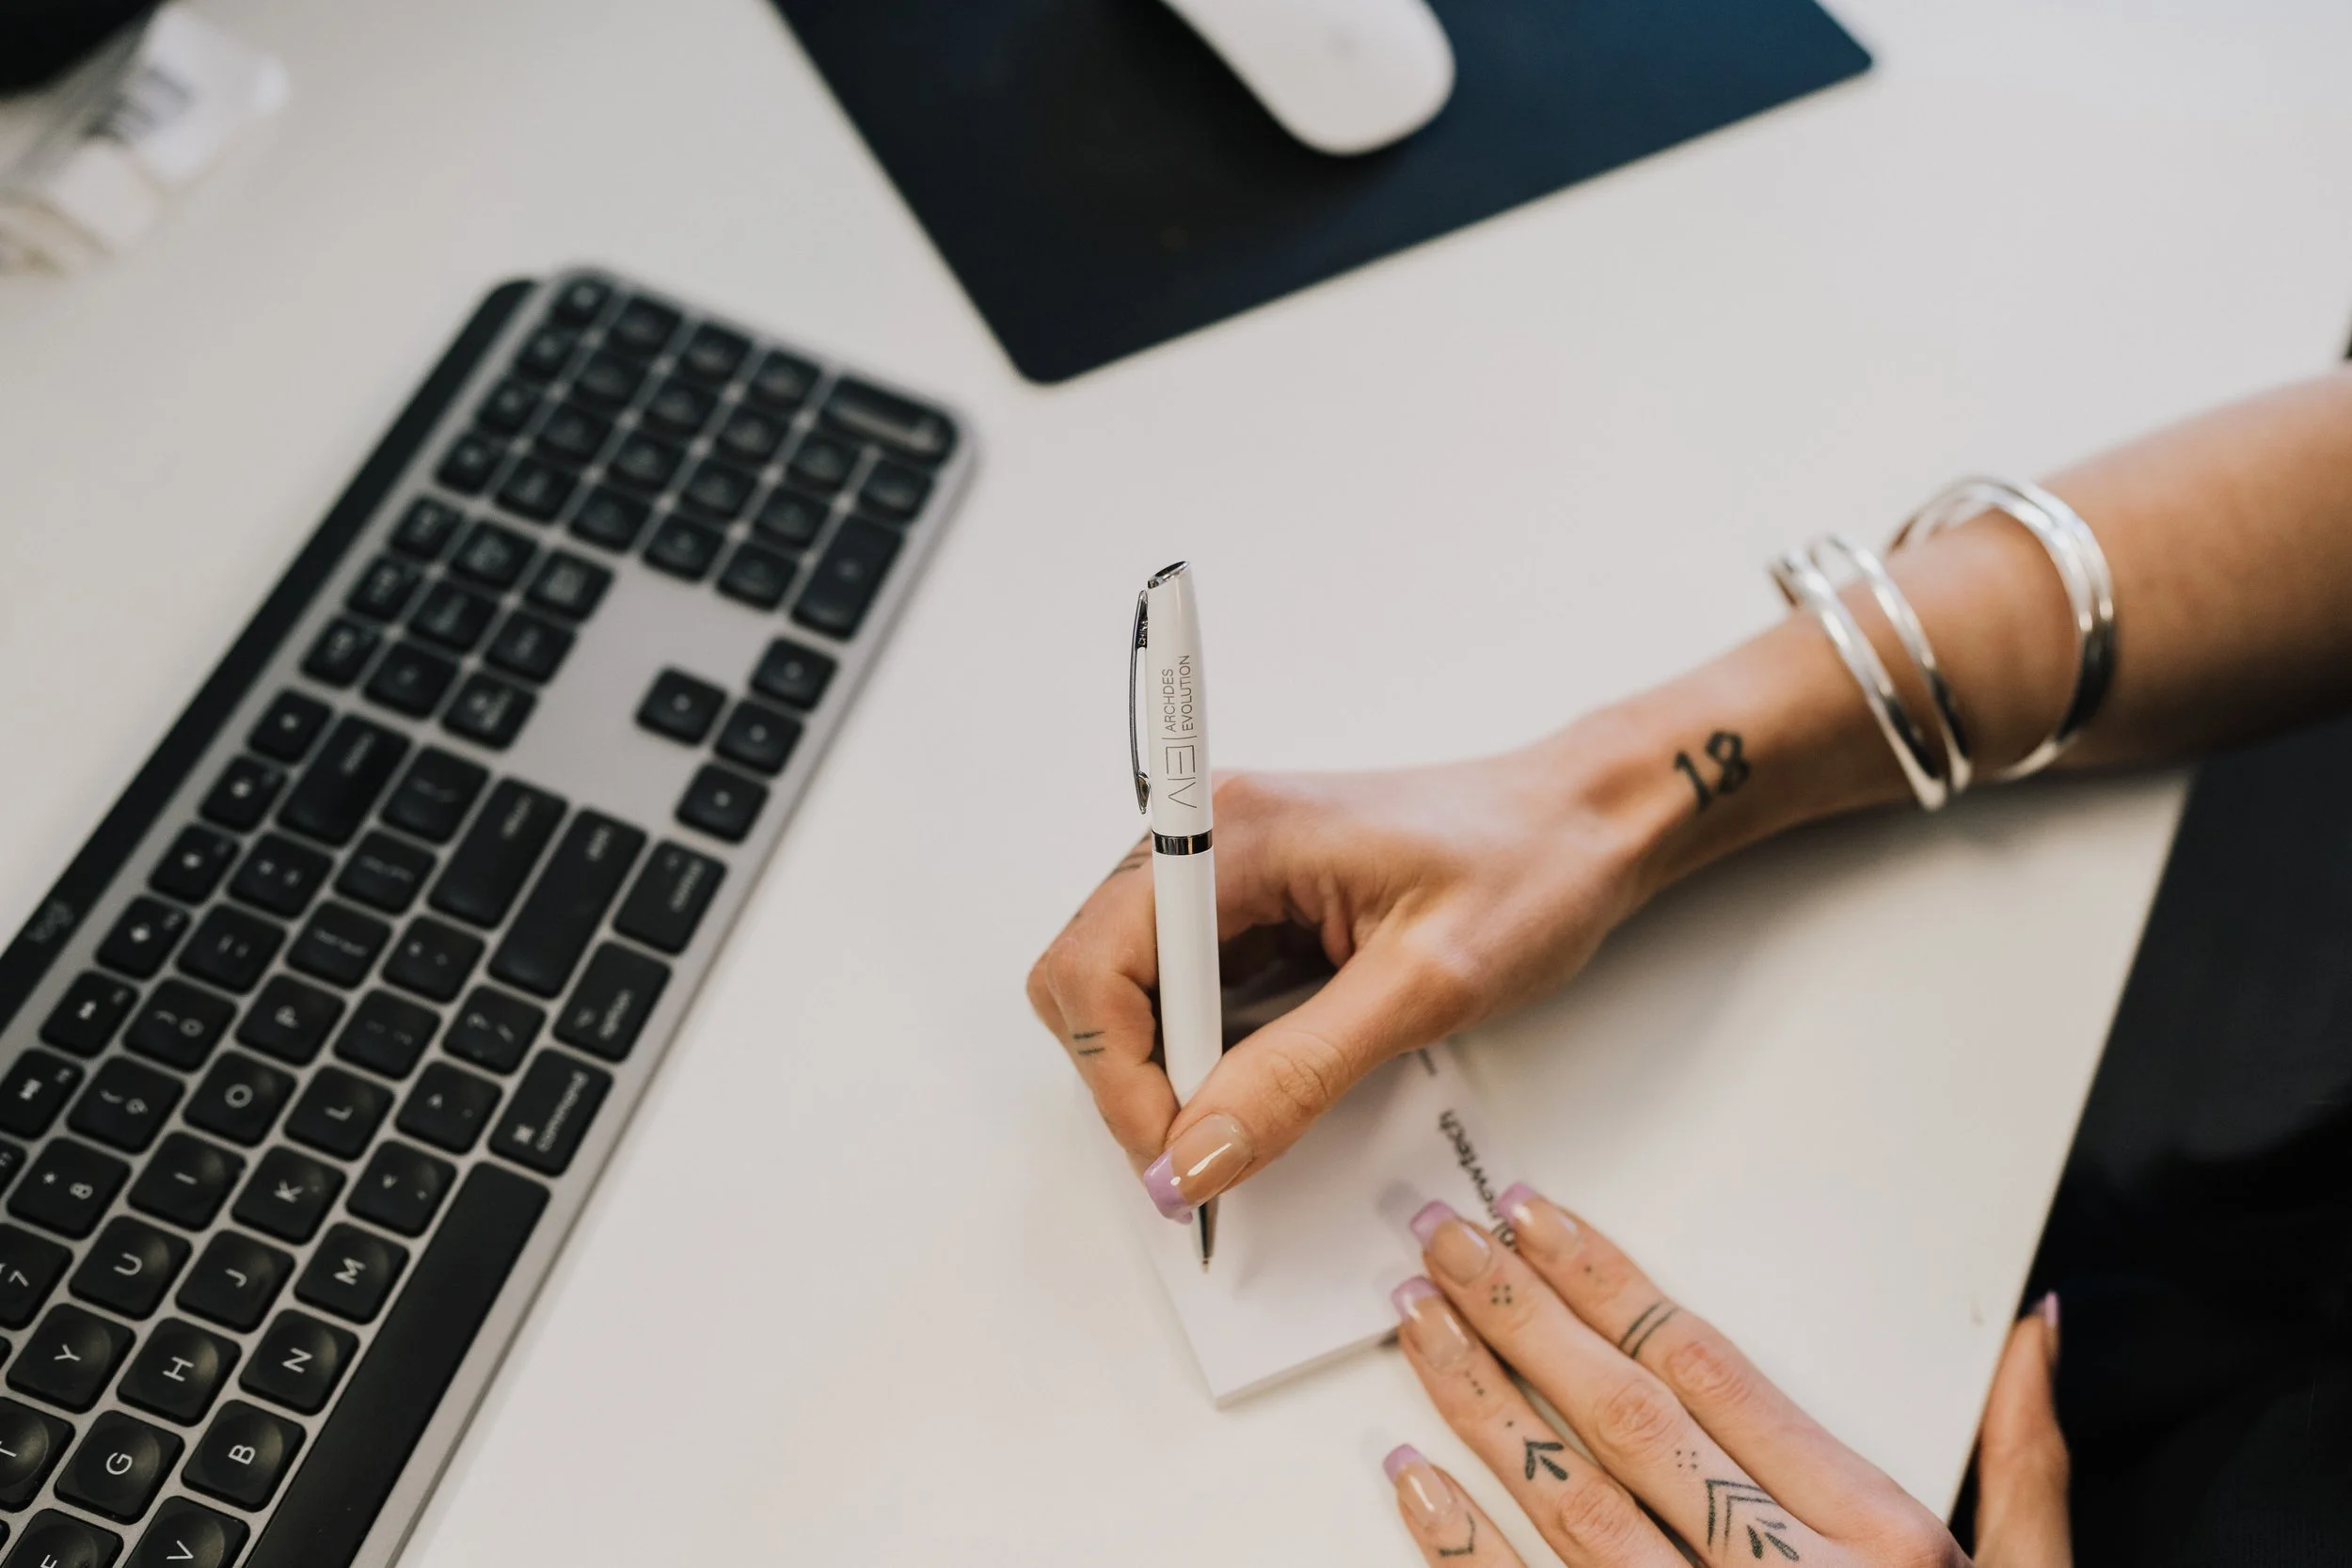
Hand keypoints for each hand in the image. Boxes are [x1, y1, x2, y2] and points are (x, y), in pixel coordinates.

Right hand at [1027, 736, 1674, 1210]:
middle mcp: (1206, 837)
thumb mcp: (1424, 987)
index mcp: (1234, 832)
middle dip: (1130, 1080)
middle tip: (1207, 1154)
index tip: (1179, 1158)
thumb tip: (1195, 1156)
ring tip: (1244, 1123)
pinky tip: (1261, 1083)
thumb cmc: (1529, 872)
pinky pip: (1183, 991)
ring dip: (1167, 1071)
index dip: (1119, 1077)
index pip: (1098, 963)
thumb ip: (1298, 1074)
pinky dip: (1203, 1053)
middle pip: (1089, 978)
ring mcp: (1221, 870)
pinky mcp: (1248, 904)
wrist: (1586, 825)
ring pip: (1126, 992)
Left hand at [1379, 1184, 2069, 1566]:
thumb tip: (2030, 1325)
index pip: (1711, 1372)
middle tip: (1446, 1238)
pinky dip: (1462, 1549)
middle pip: (1623, 1418)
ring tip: (1416, 1323)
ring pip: (1566, 1502)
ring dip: (1479, 1406)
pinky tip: (1413, 1482)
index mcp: (1874, 1544)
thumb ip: (2024, 1460)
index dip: (1612, 1285)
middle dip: (1521, 1317)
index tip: (1541, 1218)